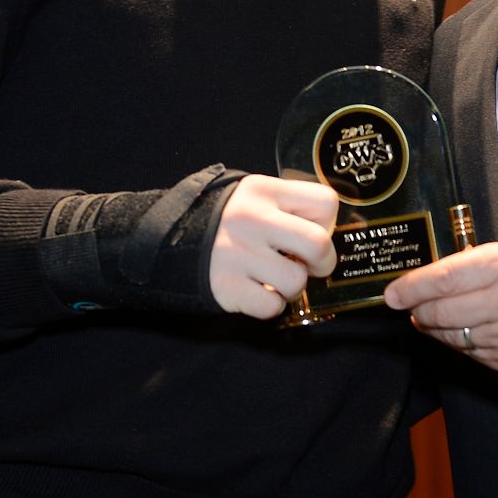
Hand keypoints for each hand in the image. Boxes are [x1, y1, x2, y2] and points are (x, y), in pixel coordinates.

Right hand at [209, 175, 337, 317]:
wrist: (170, 239)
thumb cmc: (226, 220)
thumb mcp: (254, 196)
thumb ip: (288, 206)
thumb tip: (328, 232)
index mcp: (264, 191)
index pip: (325, 202)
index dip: (327, 223)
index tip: (311, 231)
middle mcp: (253, 219)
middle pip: (319, 244)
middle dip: (323, 262)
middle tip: (310, 265)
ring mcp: (239, 254)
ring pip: (297, 281)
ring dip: (293, 286)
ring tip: (276, 277)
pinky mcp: (227, 286)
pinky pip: (272, 306)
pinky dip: (271, 304)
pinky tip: (258, 290)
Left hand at [384, 242, 497, 386]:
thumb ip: (470, 265)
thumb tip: (426, 280)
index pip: (443, 279)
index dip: (411, 288)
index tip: (392, 294)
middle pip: (440, 312)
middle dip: (418, 311)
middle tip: (411, 306)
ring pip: (451, 338)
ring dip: (435, 329)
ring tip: (434, 317)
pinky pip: (471, 356)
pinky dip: (460, 345)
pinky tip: (463, 333)